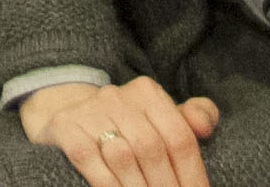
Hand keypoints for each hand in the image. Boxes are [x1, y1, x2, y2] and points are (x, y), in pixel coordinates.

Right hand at [17, 76, 222, 186]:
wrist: (69, 117)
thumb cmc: (127, 126)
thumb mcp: (160, 118)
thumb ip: (192, 118)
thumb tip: (204, 127)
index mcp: (148, 93)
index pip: (179, 136)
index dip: (192, 174)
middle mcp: (118, 96)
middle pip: (152, 148)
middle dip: (166, 186)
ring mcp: (89, 110)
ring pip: (123, 156)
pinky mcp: (65, 126)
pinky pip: (89, 160)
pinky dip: (108, 185)